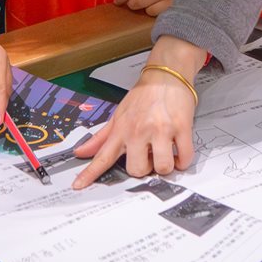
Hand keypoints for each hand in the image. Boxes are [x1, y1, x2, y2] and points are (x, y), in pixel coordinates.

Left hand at [71, 38, 205, 188]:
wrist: (167, 74)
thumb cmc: (144, 95)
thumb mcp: (119, 114)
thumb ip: (101, 137)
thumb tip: (81, 152)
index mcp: (122, 129)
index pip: (102, 156)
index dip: (89, 174)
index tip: (78, 186)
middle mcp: (139, 131)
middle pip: (137, 170)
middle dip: (145, 168)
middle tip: (149, 155)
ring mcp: (160, 130)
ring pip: (162, 167)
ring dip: (165, 165)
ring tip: (165, 152)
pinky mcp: (181, 128)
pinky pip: (184, 158)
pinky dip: (183, 160)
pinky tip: (178, 150)